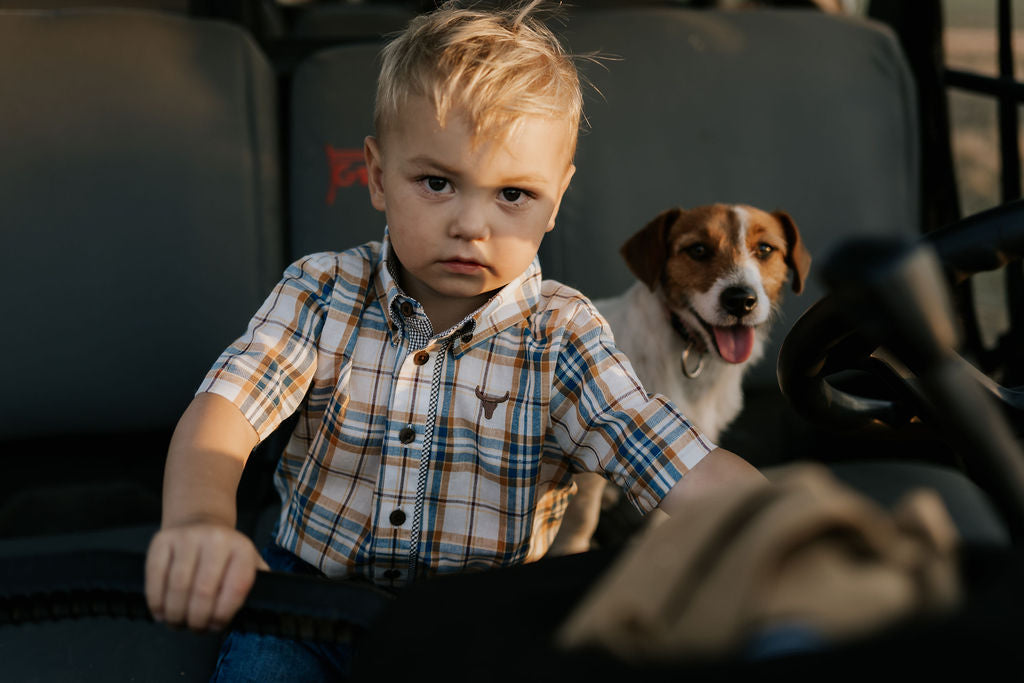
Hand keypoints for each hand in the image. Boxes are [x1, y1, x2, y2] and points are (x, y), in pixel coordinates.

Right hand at [145, 522, 269, 630]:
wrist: (200, 521)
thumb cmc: (225, 553)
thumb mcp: (249, 562)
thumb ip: (256, 584)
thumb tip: (262, 607)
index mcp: (242, 548)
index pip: (236, 589)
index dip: (223, 615)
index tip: (216, 626)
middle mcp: (216, 539)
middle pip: (203, 592)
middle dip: (197, 620)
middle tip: (195, 628)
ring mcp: (187, 538)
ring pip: (178, 588)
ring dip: (176, 615)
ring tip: (178, 623)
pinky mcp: (162, 540)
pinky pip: (155, 578)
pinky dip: (157, 602)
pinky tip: (162, 612)